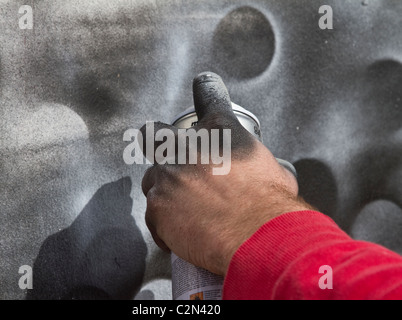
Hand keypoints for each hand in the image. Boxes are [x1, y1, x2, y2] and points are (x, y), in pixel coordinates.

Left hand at [140, 72, 312, 275]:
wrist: (258, 235)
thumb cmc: (270, 204)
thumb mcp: (271, 169)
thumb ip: (252, 163)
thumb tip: (260, 173)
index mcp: (219, 130)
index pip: (209, 94)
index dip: (206, 86)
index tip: (203, 84)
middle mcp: (186, 147)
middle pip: (153, 134)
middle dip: (157, 142)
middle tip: (168, 158)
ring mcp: (167, 177)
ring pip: (151, 180)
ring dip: (164, 191)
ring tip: (184, 211)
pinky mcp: (157, 207)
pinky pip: (154, 216)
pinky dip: (165, 225)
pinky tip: (182, 234)